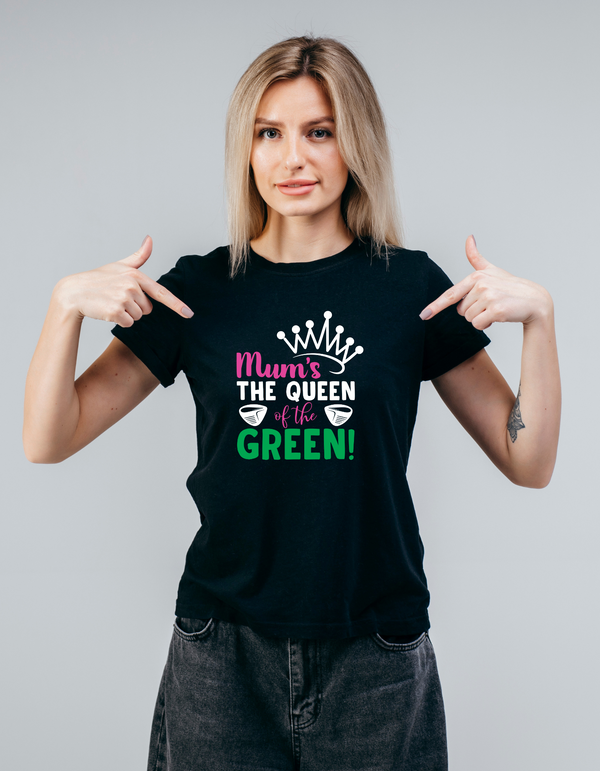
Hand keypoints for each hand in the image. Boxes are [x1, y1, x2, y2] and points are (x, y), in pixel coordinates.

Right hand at [54, 236, 193, 326]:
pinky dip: (119, 321)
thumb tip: (150, 239)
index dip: (176, 305)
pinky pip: (128, 323)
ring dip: (126, 314)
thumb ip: (139, 256)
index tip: (189, 314)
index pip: (161, 292)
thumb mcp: (119, 266)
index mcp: (136, 275)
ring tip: (111, 303)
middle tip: (117, 298)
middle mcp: (132, 285)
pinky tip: (107, 311)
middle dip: (135, 307)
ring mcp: (124, 298)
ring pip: (138, 317)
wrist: (74, 292)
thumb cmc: (98, 279)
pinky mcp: (116, 311)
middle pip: (148, 309)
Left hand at [419, 236, 552, 329]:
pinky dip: (487, 325)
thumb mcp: (492, 270)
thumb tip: (469, 238)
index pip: (451, 294)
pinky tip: (498, 317)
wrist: (534, 300)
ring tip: (496, 309)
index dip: (435, 306)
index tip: (423, 315)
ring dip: (481, 319)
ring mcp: (488, 297)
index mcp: (476, 276)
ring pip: (470, 319)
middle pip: (461, 311)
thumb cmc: (511, 287)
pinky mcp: (495, 309)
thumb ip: (476, 258)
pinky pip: (479, 325)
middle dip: (474, 312)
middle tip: (490, 304)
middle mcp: (480, 284)